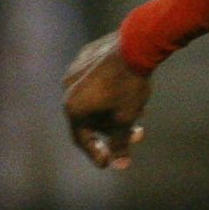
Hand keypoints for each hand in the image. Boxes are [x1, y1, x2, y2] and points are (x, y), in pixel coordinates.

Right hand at [62, 31, 151, 169]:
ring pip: (94, 100)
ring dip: (115, 111)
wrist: (135, 44)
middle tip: (139, 134)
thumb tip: (119, 165)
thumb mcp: (127, 118)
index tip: (107, 164)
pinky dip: (110, 93)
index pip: (81, 138)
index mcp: (73, 107)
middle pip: (90, 119)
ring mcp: (74, 72)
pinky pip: (95, 83)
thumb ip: (120, 143)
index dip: (96, 153)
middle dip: (114, 129)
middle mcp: (67, 89)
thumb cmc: (130, 84)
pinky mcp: (84, 58)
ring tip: (141, 112)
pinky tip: (131, 93)